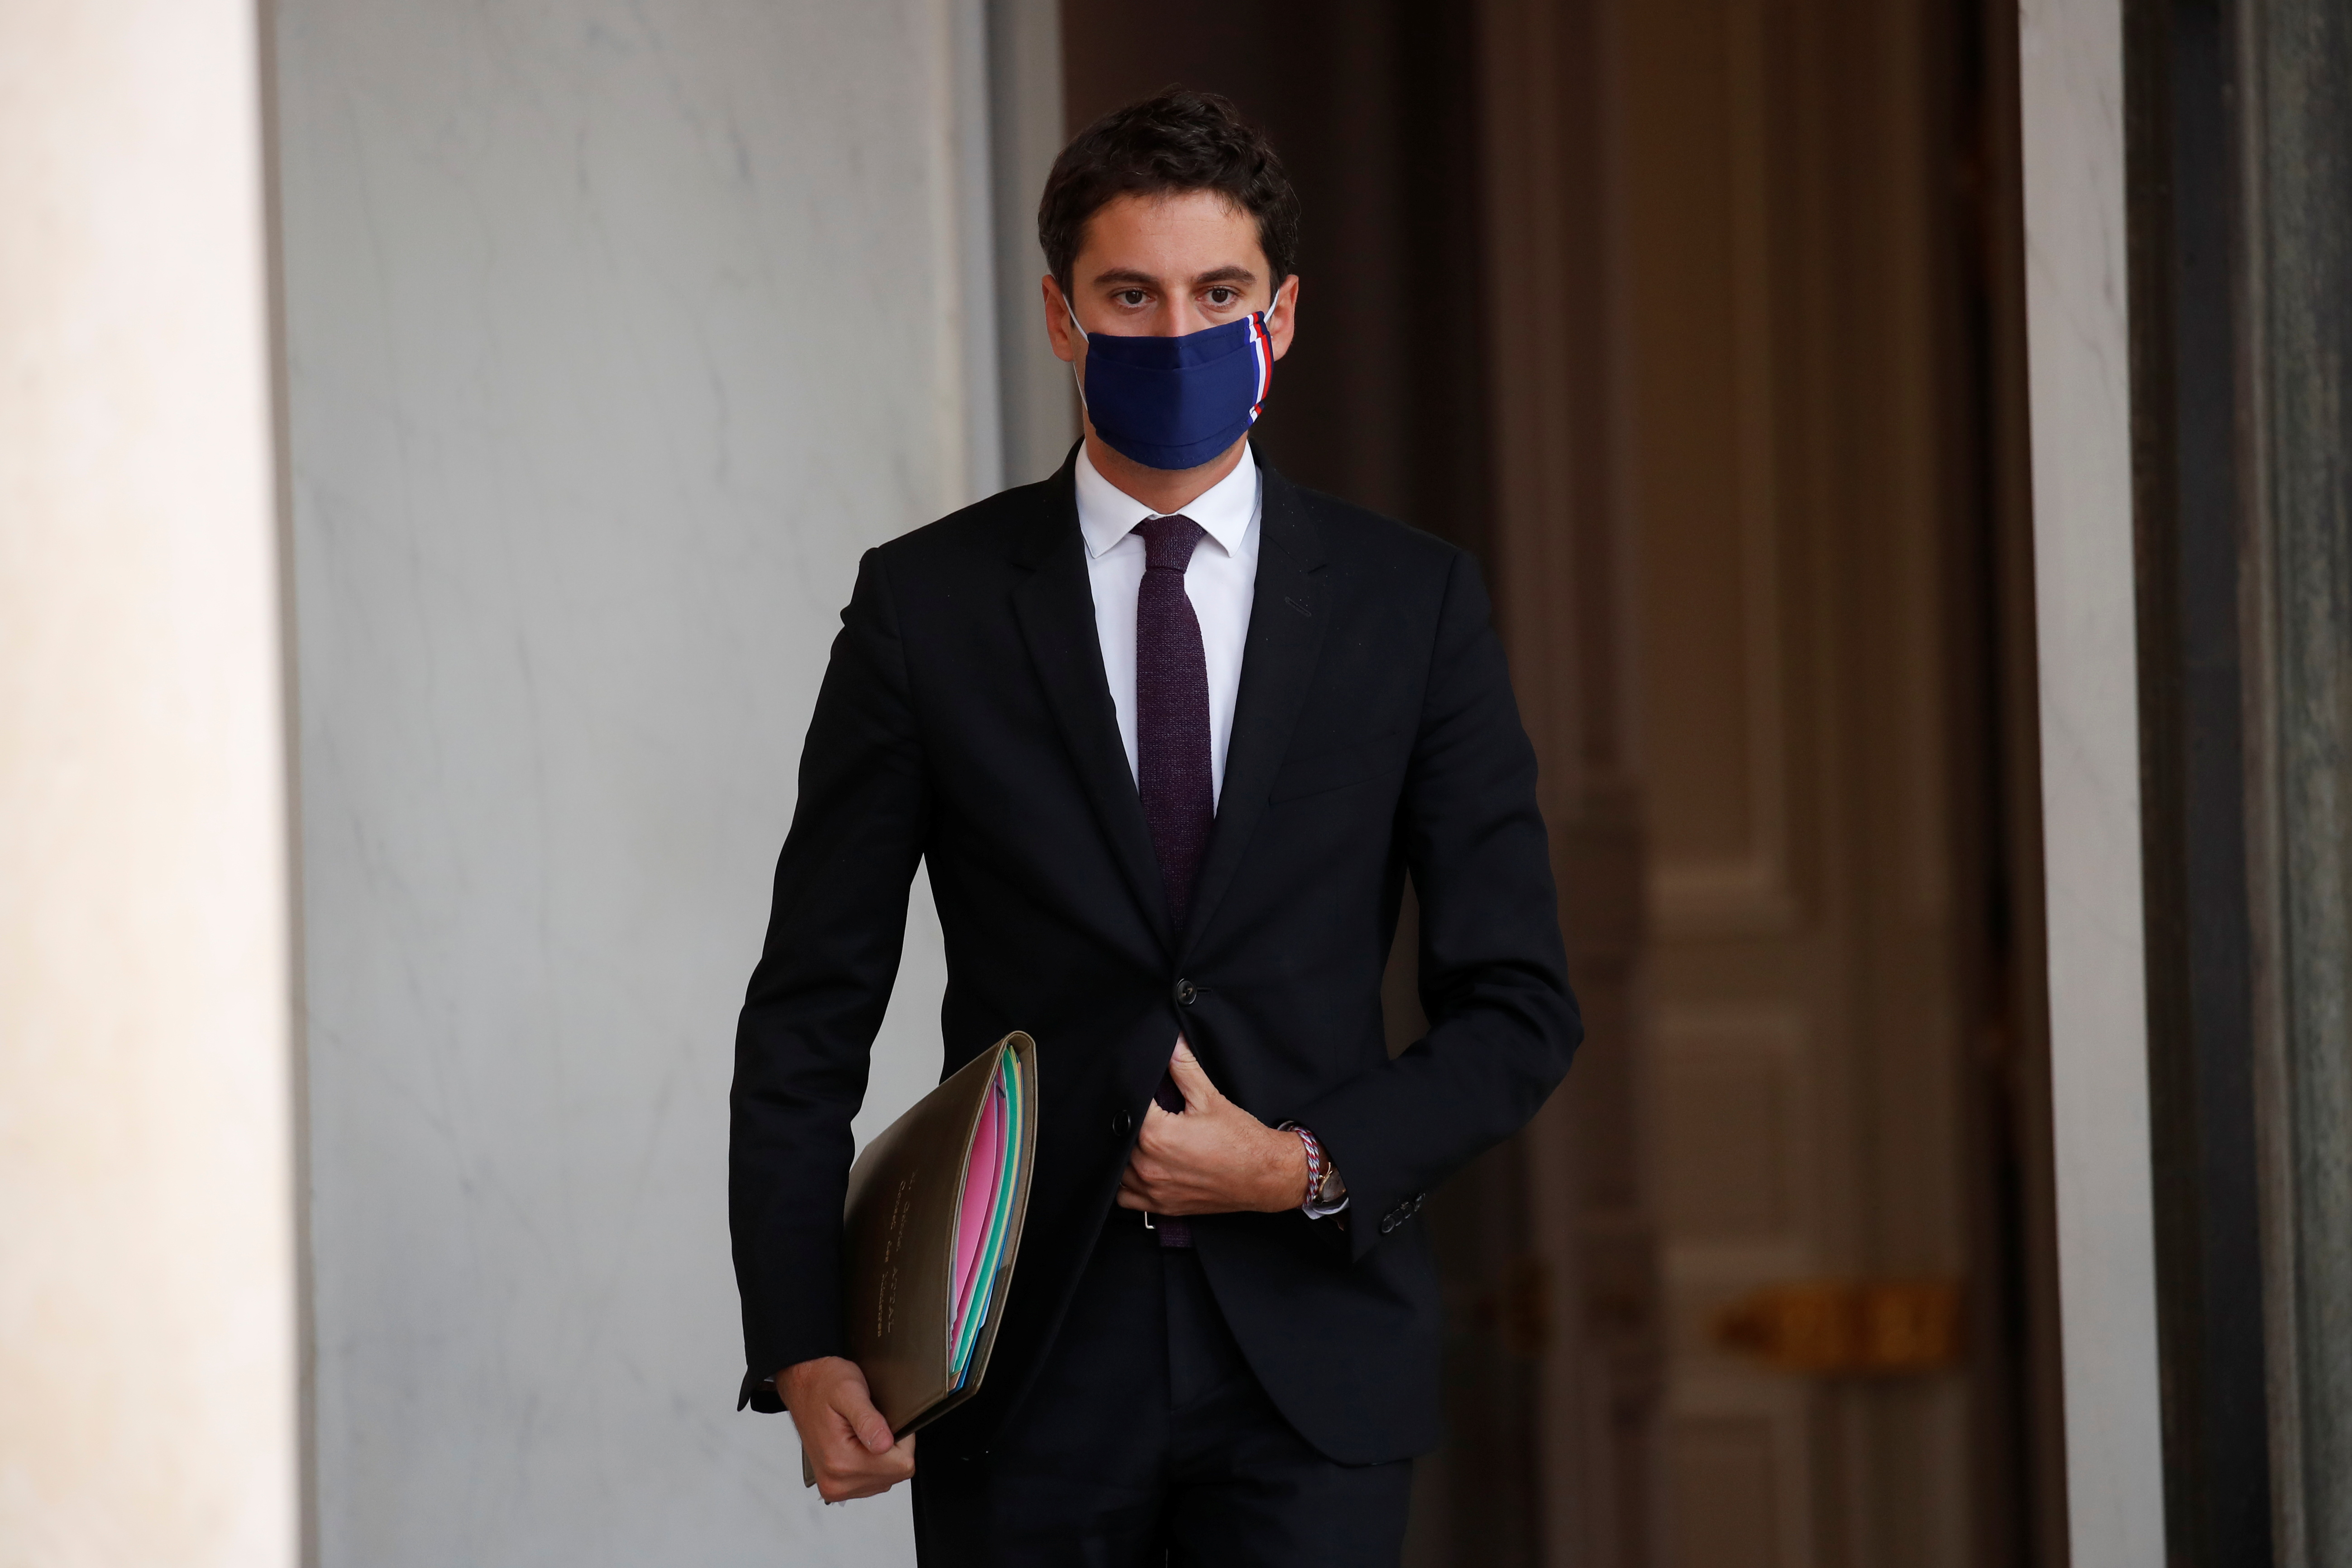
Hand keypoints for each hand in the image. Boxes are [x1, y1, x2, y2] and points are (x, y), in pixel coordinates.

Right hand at [778, 1356, 915, 1501]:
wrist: (803, 1387)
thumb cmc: (824, 1384)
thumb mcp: (849, 1391)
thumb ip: (869, 1420)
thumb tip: (884, 1444)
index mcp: (841, 1462)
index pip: (902, 1465)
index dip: (904, 1439)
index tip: (885, 1422)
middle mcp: (836, 1482)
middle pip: (895, 1475)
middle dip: (892, 1449)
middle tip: (872, 1425)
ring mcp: (834, 1488)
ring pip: (886, 1479)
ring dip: (882, 1458)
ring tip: (863, 1433)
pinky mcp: (835, 1487)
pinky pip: (872, 1482)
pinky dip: (872, 1464)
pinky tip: (859, 1444)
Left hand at [1116, 1038, 1307, 1215]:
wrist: (1264, 1175)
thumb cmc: (1240, 1139)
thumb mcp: (1209, 1097)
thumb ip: (1183, 1067)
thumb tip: (1171, 1042)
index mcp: (1156, 1135)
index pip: (1128, 1107)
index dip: (1133, 1095)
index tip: (1144, 1093)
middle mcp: (1148, 1165)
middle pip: (1120, 1138)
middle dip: (1131, 1123)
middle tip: (1146, 1113)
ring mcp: (1153, 1190)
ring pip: (1117, 1168)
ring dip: (1124, 1153)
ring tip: (1141, 1139)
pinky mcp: (1161, 1206)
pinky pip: (1126, 1197)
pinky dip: (1127, 1184)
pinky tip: (1139, 1168)